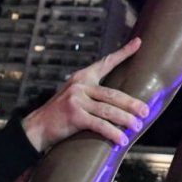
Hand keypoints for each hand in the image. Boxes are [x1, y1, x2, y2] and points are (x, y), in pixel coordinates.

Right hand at [21, 37, 148, 150]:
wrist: (35, 128)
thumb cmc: (58, 115)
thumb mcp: (73, 97)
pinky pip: (99, 124)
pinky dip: (113, 133)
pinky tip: (121, 140)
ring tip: (137, 127)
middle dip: (132, 104)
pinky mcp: (74, 115)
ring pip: (109, 110)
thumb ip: (91, 94)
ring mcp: (76, 100)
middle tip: (146, 111)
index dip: (123, 52)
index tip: (138, 42)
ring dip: (126, 120)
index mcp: (82, 78)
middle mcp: (80, 85)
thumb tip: (119, 102)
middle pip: (113, 94)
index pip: (106, 63)